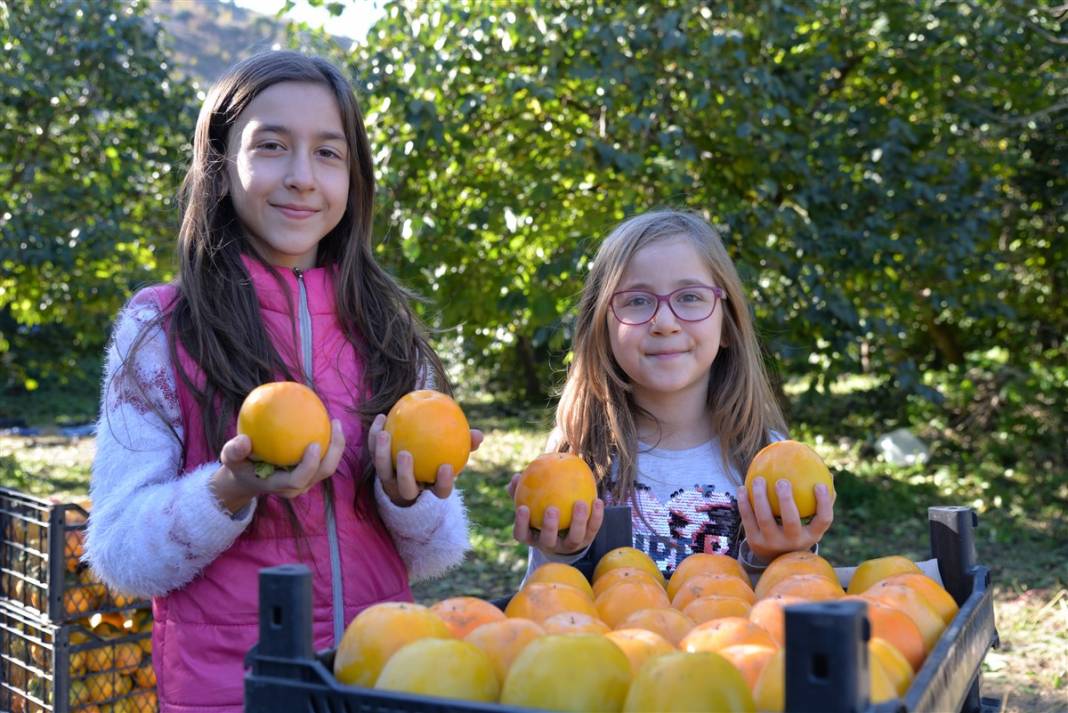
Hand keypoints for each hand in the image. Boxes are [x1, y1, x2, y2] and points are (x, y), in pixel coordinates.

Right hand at [211, 419, 345, 513]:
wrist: (248, 478)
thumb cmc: (240, 467)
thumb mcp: (230, 459)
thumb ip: (234, 451)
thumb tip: (244, 440)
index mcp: (280, 485)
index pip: (300, 479)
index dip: (310, 465)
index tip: (313, 444)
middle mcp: (297, 486)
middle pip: (323, 472)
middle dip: (334, 451)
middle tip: (335, 425)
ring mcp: (306, 480)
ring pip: (328, 465)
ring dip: (336, 445)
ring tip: (336, 422)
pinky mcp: (310, 472)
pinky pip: (324, 458)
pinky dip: (328, 442)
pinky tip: (326, 422)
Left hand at [368, 413, 483, 506]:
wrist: (413, 461)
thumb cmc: (440, 454)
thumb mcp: (454, 450)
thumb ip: (466, 444)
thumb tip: (479, 435)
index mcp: (431, 487)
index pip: (440, 492)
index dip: (443, 483)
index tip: (446, 467)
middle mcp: (409, 488)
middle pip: (406, 488)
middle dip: (404, 474)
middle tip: (406, 454)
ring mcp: (391, 480)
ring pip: (384, 473)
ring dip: (382, 454)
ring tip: (385, 434)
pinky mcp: (378, 467)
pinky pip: (374, 452)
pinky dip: (375, 436)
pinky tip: (382, 418)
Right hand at [508, 472, 604, 555]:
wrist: (567, 530)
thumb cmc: (543, 510)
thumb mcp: (532, 503)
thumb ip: (522, 491)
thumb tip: (516, 477)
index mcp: (533, 536)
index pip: (522, 534)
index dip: (521, 524)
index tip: (522, 507)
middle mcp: (550, 544)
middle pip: (548, 540)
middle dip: (549, 527)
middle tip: (552, 509)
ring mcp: (569, 545)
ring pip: (574, 538)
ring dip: (578, 521)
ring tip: (580, 503)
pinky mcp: (587, 541)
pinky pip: (592, 529)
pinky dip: (596, 516)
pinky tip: (597, 501)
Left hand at [737, 477, 834, 561]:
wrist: (775, 559)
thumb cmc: (798, 532)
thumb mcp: (811, 525)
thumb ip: (820, 503)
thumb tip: (830, 476)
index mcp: (811, 536)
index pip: (823, 521)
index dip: (824, 503)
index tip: (820, 484)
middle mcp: (792, 542)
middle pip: (791, 521)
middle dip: (786, 500)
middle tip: (782, 481)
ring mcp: (772, 543)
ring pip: (765, 518)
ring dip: (760, 497)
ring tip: (758, 479)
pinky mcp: (754, 542)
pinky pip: (748, 519)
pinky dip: (744, 503)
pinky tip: (742, 487)